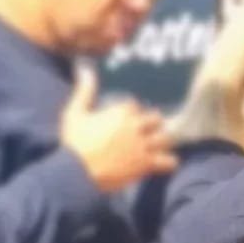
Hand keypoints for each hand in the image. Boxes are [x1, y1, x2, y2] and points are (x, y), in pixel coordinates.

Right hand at [60, 68, 175, 192]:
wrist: (77, 172)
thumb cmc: (74, 143)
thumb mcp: (75, 113)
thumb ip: (84, 91)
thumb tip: (86, 70)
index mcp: (120, 113)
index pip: (135, 105)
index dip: (132, 112)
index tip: (126, 118)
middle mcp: (135, 127)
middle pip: (156, 119)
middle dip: (153, 124)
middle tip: (148, 131)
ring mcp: (143, 146)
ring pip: (166, 139)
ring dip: (162, 141)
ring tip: (157, 145)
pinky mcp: (146, 164)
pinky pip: (169, 161)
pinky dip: (169, 162)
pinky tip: (165, 163)